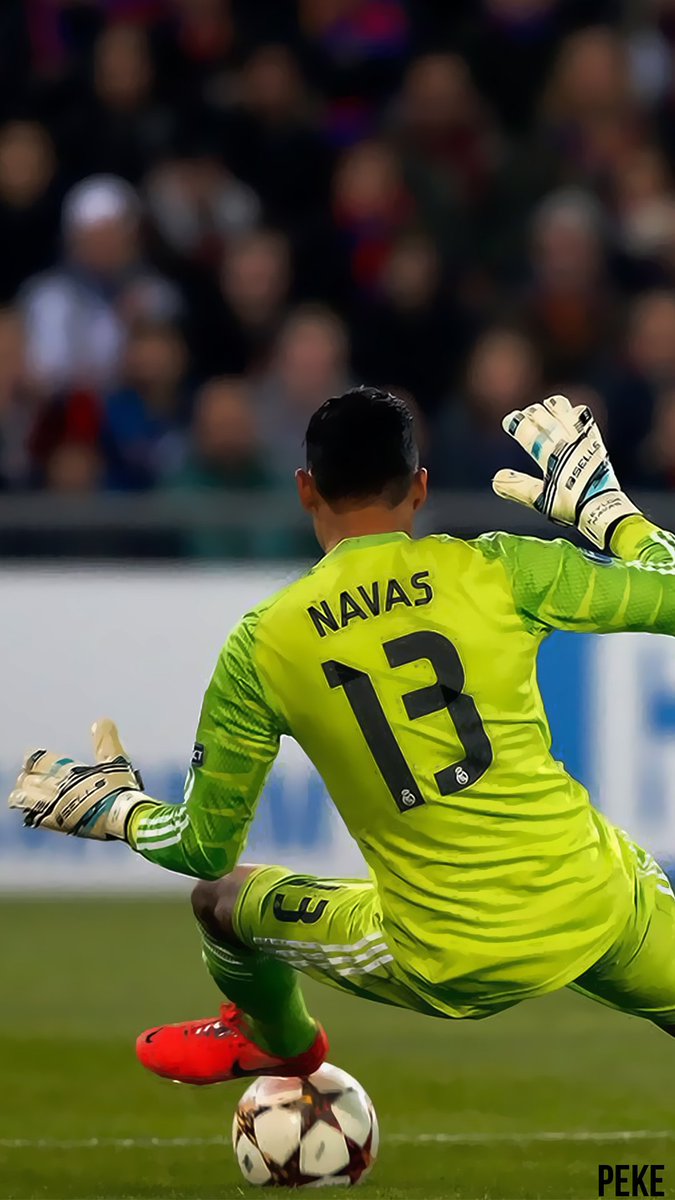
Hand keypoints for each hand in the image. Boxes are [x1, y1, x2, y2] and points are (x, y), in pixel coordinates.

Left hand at [8, 719, 151, 839]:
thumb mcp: (116, 761)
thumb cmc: (121, 788)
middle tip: (26, 777)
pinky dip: (30, 813)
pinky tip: (30, 813)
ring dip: (22, 796)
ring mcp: (56, 807)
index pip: (39, 761)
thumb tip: (101, 720)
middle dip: (27, 778)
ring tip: (19, 796)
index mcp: (69, 771)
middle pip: (30, 780)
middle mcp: (58, 788)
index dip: (32, 759)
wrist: (123, 817)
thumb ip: (105, 741)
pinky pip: (36, 818)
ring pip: (26, 800)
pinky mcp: (58, 824)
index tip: (31, 759)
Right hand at [492, 394, 639, 549]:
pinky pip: (585, 421)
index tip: (509, 420)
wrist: (602, 506)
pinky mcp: (595, 443)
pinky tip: (573, 412)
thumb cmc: (571, 505)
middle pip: (545, 420)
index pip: (529, 433)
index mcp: (549, 457)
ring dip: (555, 408)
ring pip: (566, 414)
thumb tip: (496, 479)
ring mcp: (582, 441)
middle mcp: (565, 445)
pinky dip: (576, 415)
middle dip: (533, 414)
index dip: (517, 424)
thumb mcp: (540, 500)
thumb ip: (518, 487)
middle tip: (526, 414)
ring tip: (548, 405)